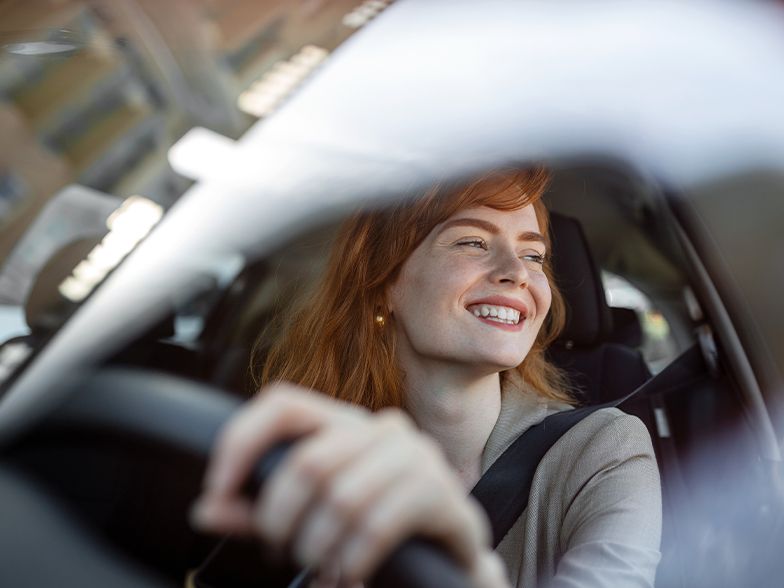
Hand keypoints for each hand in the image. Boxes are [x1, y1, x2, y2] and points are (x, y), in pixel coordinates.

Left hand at [191, 382, 508, 587]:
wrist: (446, 561)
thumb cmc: (373, 533)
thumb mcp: (308, 519)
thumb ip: (259, 513)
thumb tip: (207, 510)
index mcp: (344, 424)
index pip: (282, 404)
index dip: (241, 442)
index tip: (217, 491)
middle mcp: (381, 428)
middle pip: (308, 462)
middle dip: (280, 520)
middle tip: (281, 552)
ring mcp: (416, 456)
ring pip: (342, 497)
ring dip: (318, 548)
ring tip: (319, 570)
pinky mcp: (441, 493)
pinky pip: (378, 525)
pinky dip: (353, 561)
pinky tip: (350, 576)